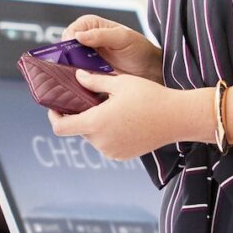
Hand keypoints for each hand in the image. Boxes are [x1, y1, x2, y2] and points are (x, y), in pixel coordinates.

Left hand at [48, 70, 205, 160]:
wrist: (178, 117)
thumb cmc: (150, 97)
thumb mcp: (120, 83)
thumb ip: (94, 81)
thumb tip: (77, 77)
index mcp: (96, 123)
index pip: (61, 127)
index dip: (54, 117)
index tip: (57, 107)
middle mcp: (101, 141)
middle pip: (79, 129)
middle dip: (81, 115)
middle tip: (90, 99)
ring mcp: (112, 151)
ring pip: (93, 137)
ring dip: (96, 124)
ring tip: (110, 107)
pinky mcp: (122, 155)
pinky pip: (107, 144)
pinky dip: (108, 133)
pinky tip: (122, 119)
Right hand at [65, 15, 163, 84]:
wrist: (150, 71)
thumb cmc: (140, 50)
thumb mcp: (123, 39)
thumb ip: (101, 35)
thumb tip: (78, 36)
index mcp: (93, 26)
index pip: (72, 30)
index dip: (69, 40)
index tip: (73, 50)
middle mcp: (86, 40)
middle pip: (66, 47)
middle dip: (67, 57)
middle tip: (75, 65)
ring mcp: (86, 58)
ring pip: (68, 62)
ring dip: (70, 69)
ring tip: (78, 75)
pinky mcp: (88, 73)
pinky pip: (75, 75)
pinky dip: (75, 79)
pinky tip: (81, 82)